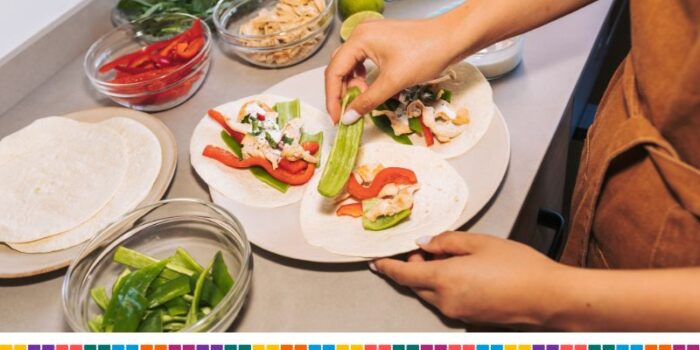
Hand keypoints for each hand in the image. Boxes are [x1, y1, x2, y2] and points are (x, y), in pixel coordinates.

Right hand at [325, 16, 464, 123]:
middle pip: (339, 67)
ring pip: (350, 65)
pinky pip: (363, 61)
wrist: (453, 39)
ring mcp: (371, 37)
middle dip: (341, 92)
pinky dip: (362, 77)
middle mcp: (361, 35)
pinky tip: (369, 87)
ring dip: (352, 85)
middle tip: (346, 114)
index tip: (337, 118)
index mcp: (360, 39)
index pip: (334, 71)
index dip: (333, 98)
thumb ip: (368, 100)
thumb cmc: (426, 54)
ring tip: (360, 100)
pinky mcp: (382, 42)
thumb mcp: (394, 81)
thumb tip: (348, 117)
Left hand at [372, 231, 566, 327]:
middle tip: (426, 248)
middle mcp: (445, 301)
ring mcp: (457, 313)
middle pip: (415, 284)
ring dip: (430, 277)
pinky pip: (446, 300)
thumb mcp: (480, 242)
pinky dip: (444, 286)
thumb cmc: (519, 266)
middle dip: (413, 266)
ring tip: (449, 257)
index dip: (387, 267)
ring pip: (430, 293)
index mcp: (444, 279)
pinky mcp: (469, 318)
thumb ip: (446, 242)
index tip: (376, 262)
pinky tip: (462, 273)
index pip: (404, 274)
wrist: (548, 297)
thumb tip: (424, 244)